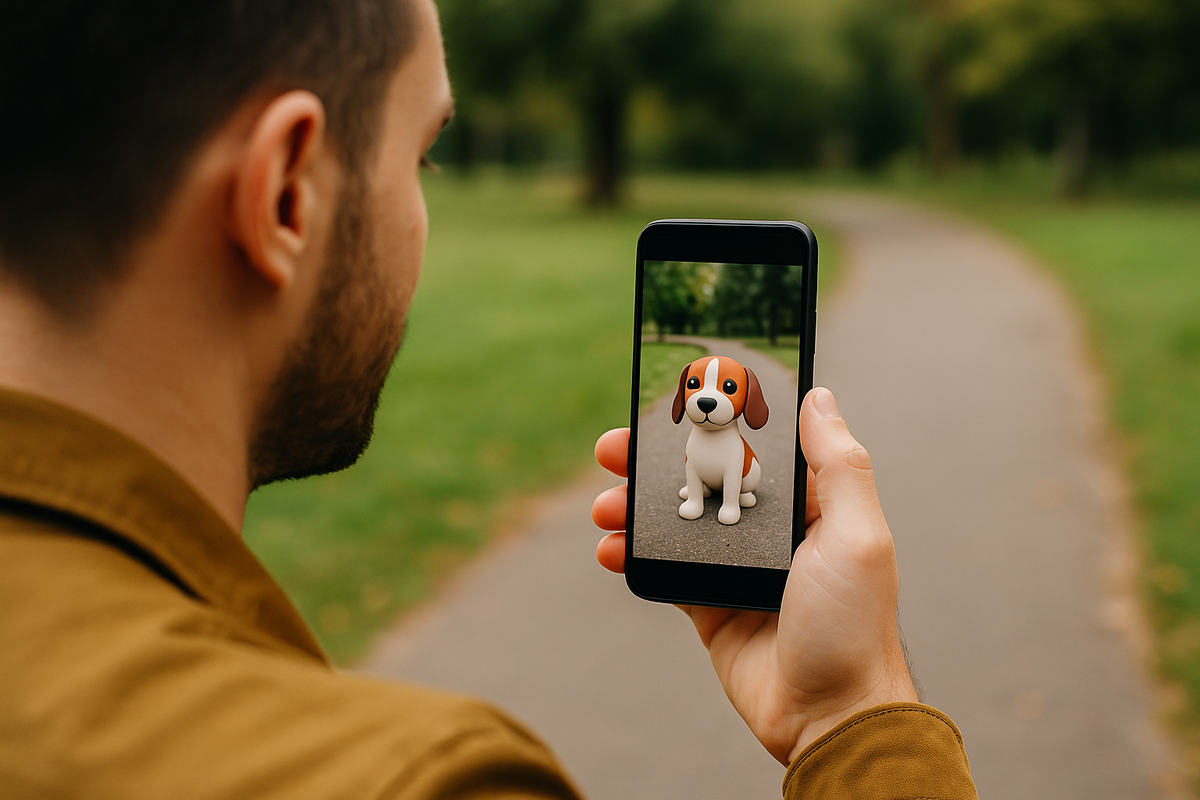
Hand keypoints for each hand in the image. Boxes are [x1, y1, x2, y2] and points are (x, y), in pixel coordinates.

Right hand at [591, 387, 916, 764]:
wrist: (829, 714)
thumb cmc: (854, 625)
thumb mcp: (856, 535)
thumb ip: (839, 466)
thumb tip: (820, 397)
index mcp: (807, 507)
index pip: (750, 448)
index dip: (709, 425)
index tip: (668, 405)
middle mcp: (768, 532)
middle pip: (701, 477)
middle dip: (652, 463)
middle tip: (611, 450)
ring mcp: (735, 568)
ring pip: (673, 521)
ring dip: (633, 509)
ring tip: (604, 506)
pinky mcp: (709, 605)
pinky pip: (663, 571)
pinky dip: (631, 557)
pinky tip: (609, 549)